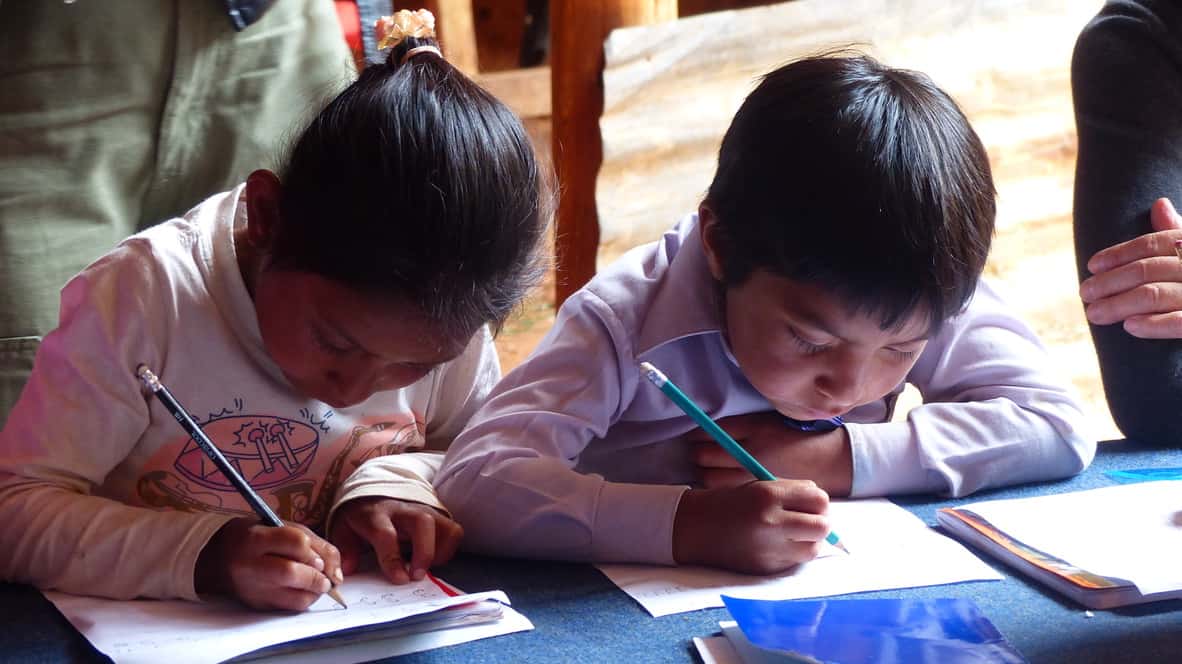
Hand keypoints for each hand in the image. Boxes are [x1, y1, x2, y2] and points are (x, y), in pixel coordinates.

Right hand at [195, 517, 342, 610]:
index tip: (319, 558)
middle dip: (317, 577)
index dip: (313, 551)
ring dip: (315, 592)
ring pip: (294, 597)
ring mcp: (252, 589)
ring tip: (318, 584)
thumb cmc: (257, 538)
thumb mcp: (281, 527)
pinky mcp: (257, 605)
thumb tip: (336, 574)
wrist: (218, 558)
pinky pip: (289, 608)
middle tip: (326, 577)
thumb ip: (312, 543)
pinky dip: (304, 600)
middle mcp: (250, 565)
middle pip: (291, 572)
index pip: (294, 542)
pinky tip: (305, 591)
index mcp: (256, 539)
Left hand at [329, 497, 462, 583]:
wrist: (375, 490)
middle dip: (424, 552)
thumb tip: (347, 571)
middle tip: (417, 576)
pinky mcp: (438, 514)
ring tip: (426, 569)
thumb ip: (346, 549)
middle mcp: (404, 509)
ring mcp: (424, 510)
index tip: (400, 579)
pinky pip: (454, 531)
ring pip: (443, 526)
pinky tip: (433, 558)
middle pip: (422, 523)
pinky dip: (449, 549)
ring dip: (440, 552)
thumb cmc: (361, 516)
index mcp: (376, 514)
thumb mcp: (344, 529)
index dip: (393, 559)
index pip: (386, 534)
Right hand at [672, 480, 829, 574]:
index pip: (819, 499)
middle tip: (810, 520)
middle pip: (822, 526)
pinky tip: (778, 545)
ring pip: (813, 549)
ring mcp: (768, 548)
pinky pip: (794, 562)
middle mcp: (771, 522)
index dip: (819, 501)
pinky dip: (792, 554)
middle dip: (820, 522)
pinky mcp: (764, 568)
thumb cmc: (729, 503)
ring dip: (809, 541)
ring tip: (795, 534)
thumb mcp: (758, 486)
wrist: (694, 527)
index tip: (812, 503)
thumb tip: (822, 503)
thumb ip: (791, 491)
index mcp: (769, 495)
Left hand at [685, 411, 852, 495]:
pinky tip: (725, 484)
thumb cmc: (802, 437)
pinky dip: (720, 488)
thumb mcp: (772, 421)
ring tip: (711, 469)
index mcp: (757, 428)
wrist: (833, 461)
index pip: (713, 430)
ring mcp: (755, 475)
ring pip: (711, 477)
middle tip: (699, 453)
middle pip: (706, 455)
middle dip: (698, 453)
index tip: (696, 436)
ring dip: (705, 472)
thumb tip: (708, 429)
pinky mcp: (760, 492)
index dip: (698, 434)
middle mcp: (753, 452)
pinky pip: (727, 492)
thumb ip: (742, 426)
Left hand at [1081, 197, 1181, 337]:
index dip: (1119, 253)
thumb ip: (1180, 232)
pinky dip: (1154, 324)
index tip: (1092, 265)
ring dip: (1118, 304)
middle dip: (1110, 282)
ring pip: (1154, 294)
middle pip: (1147, 269)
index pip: (1154, 244)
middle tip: (1084, 294)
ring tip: (1093, 314)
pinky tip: (1130, 327)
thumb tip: (1159, 204)